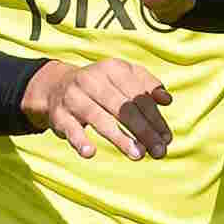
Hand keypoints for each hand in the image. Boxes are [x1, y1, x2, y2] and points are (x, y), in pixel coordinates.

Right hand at [22, 59, 173, 159]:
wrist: (57, 87)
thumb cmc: (102, 85)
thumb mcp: (124, 77)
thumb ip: (148, 85)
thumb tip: (167, 100)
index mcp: (112, 68)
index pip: (138, 95)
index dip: (155, 117)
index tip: (167, 138)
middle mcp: (92, 80)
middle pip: (123, 107)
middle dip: (144, 130)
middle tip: (159, 151)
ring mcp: (74, 97)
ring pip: (100, 119)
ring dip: (120, 138)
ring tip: (138, 155)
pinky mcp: (59, 115)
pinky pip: (71, 129)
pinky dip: (79, 141)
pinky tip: (90, 153)